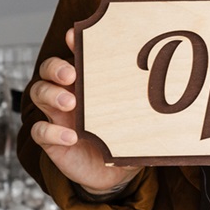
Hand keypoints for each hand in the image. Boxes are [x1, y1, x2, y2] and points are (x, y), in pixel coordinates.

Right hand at [27, 28, 140, 196]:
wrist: (113, 174)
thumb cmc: (124, 137)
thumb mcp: (135, 119)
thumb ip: (143, 106)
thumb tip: (171, 94)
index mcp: (89, 81)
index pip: (76, 55)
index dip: (74, 43)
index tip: (74, 35)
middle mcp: (69, 93)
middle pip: (49, 69)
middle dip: (56, 67)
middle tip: (71, 75)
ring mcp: (57, 115)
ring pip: (39, 93)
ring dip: (52, 94)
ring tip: (71, 104)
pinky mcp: (51, 140)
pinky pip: (40, 131)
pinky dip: (52, 131)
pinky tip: (71, 137)